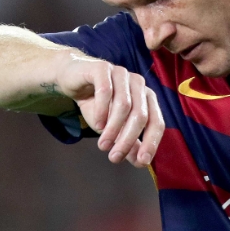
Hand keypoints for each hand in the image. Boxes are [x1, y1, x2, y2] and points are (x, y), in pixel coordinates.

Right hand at [55, 51, 163, 167]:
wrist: (73, 80)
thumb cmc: (97, 104)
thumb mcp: (113, 128)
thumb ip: (129, 143)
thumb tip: (141, 163)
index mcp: (147, 98)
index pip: (156, 122)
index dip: (151, 142)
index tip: (142, 161)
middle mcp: (138, 84)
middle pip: (140, 116)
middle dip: (128, 140)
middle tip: (114, 157)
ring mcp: (122, 74)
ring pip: (124, 104)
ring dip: (113, 128)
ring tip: (103, 145)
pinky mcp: (103, 68)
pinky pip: (105, 90)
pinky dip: (102, 110)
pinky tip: (96, 124)